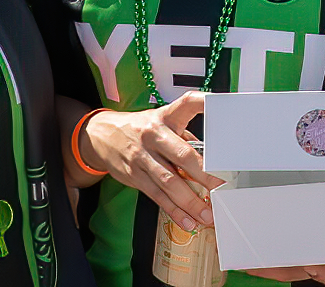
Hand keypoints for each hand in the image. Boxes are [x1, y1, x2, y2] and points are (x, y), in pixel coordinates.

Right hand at [79, 92, 222, 231]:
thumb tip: (212, 161)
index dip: (204, 104)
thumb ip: (184, 138)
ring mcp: (141, 156)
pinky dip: (174, 210)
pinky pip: (157, 195)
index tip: (223, 112)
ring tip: (207, 214)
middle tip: (221, 189)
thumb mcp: (161, 122)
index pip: (187, 103)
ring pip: (169, 182)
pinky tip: (187, 220)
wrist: (102, 135)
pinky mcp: (134, 175)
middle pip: (182, 155)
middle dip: (204, 175)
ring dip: (190, 202)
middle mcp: (153, 134)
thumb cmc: (141, 129)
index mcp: (165, 116)